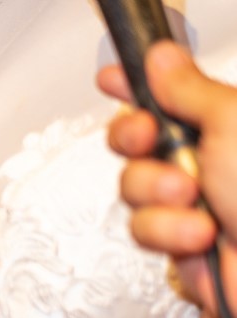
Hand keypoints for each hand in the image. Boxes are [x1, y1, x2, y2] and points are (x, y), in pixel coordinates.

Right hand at [99, 41, 236, 316]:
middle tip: (146, 138)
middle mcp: (204, 159)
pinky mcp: (177, 240)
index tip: (111, 79)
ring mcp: (189, 201)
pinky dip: (167, 232)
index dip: (135, 86)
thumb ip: (189, 90)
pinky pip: (142, 229)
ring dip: (157, 195)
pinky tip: (199, 236)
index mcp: (222, 123)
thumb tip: (162, 59)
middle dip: (134, 141)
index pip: (169, 94)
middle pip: (134, 140)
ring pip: (132, 189)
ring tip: (194, 201)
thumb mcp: (232, 123)